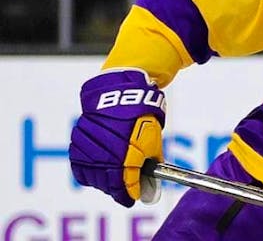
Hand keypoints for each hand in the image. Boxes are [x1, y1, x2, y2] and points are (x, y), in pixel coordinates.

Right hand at [69, 69, 165, 206]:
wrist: (119, 97)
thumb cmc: (141, 118)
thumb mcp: (153, 142)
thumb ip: (151, 164)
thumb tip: (149, 183)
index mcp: (127, 159)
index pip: (126, 187)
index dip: (130, 195)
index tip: (133, 198)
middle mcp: (106, 158)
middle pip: (109, 185)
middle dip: (117, 190)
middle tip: (123, 191)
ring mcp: (89, 152)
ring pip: (93, 179)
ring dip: (103, 183)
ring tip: (111, 180)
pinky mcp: (77, 146)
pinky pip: (80, 168)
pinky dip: (88, 173)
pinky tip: (97, 171)